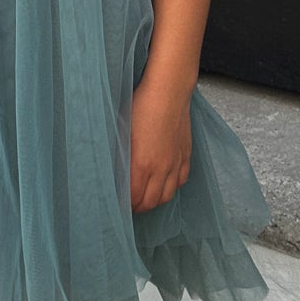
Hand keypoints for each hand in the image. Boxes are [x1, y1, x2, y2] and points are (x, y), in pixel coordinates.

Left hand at [129, 73, 192, 211]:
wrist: (168, 92)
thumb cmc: (141, 107)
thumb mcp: (121, 132)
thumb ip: (119, 158)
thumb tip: (113, 173)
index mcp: (141, 165)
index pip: (133, 198)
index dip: (124, 206)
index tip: (117, 205)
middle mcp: (161, 169)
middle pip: (151, 202)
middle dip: (138, 208)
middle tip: (129, 205)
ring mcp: (175, 163)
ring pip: (167, 196)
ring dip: (155, 201)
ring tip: (145, 198)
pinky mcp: (185, 156)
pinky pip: (180, 181)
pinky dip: (171, 187)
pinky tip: (163, 183)